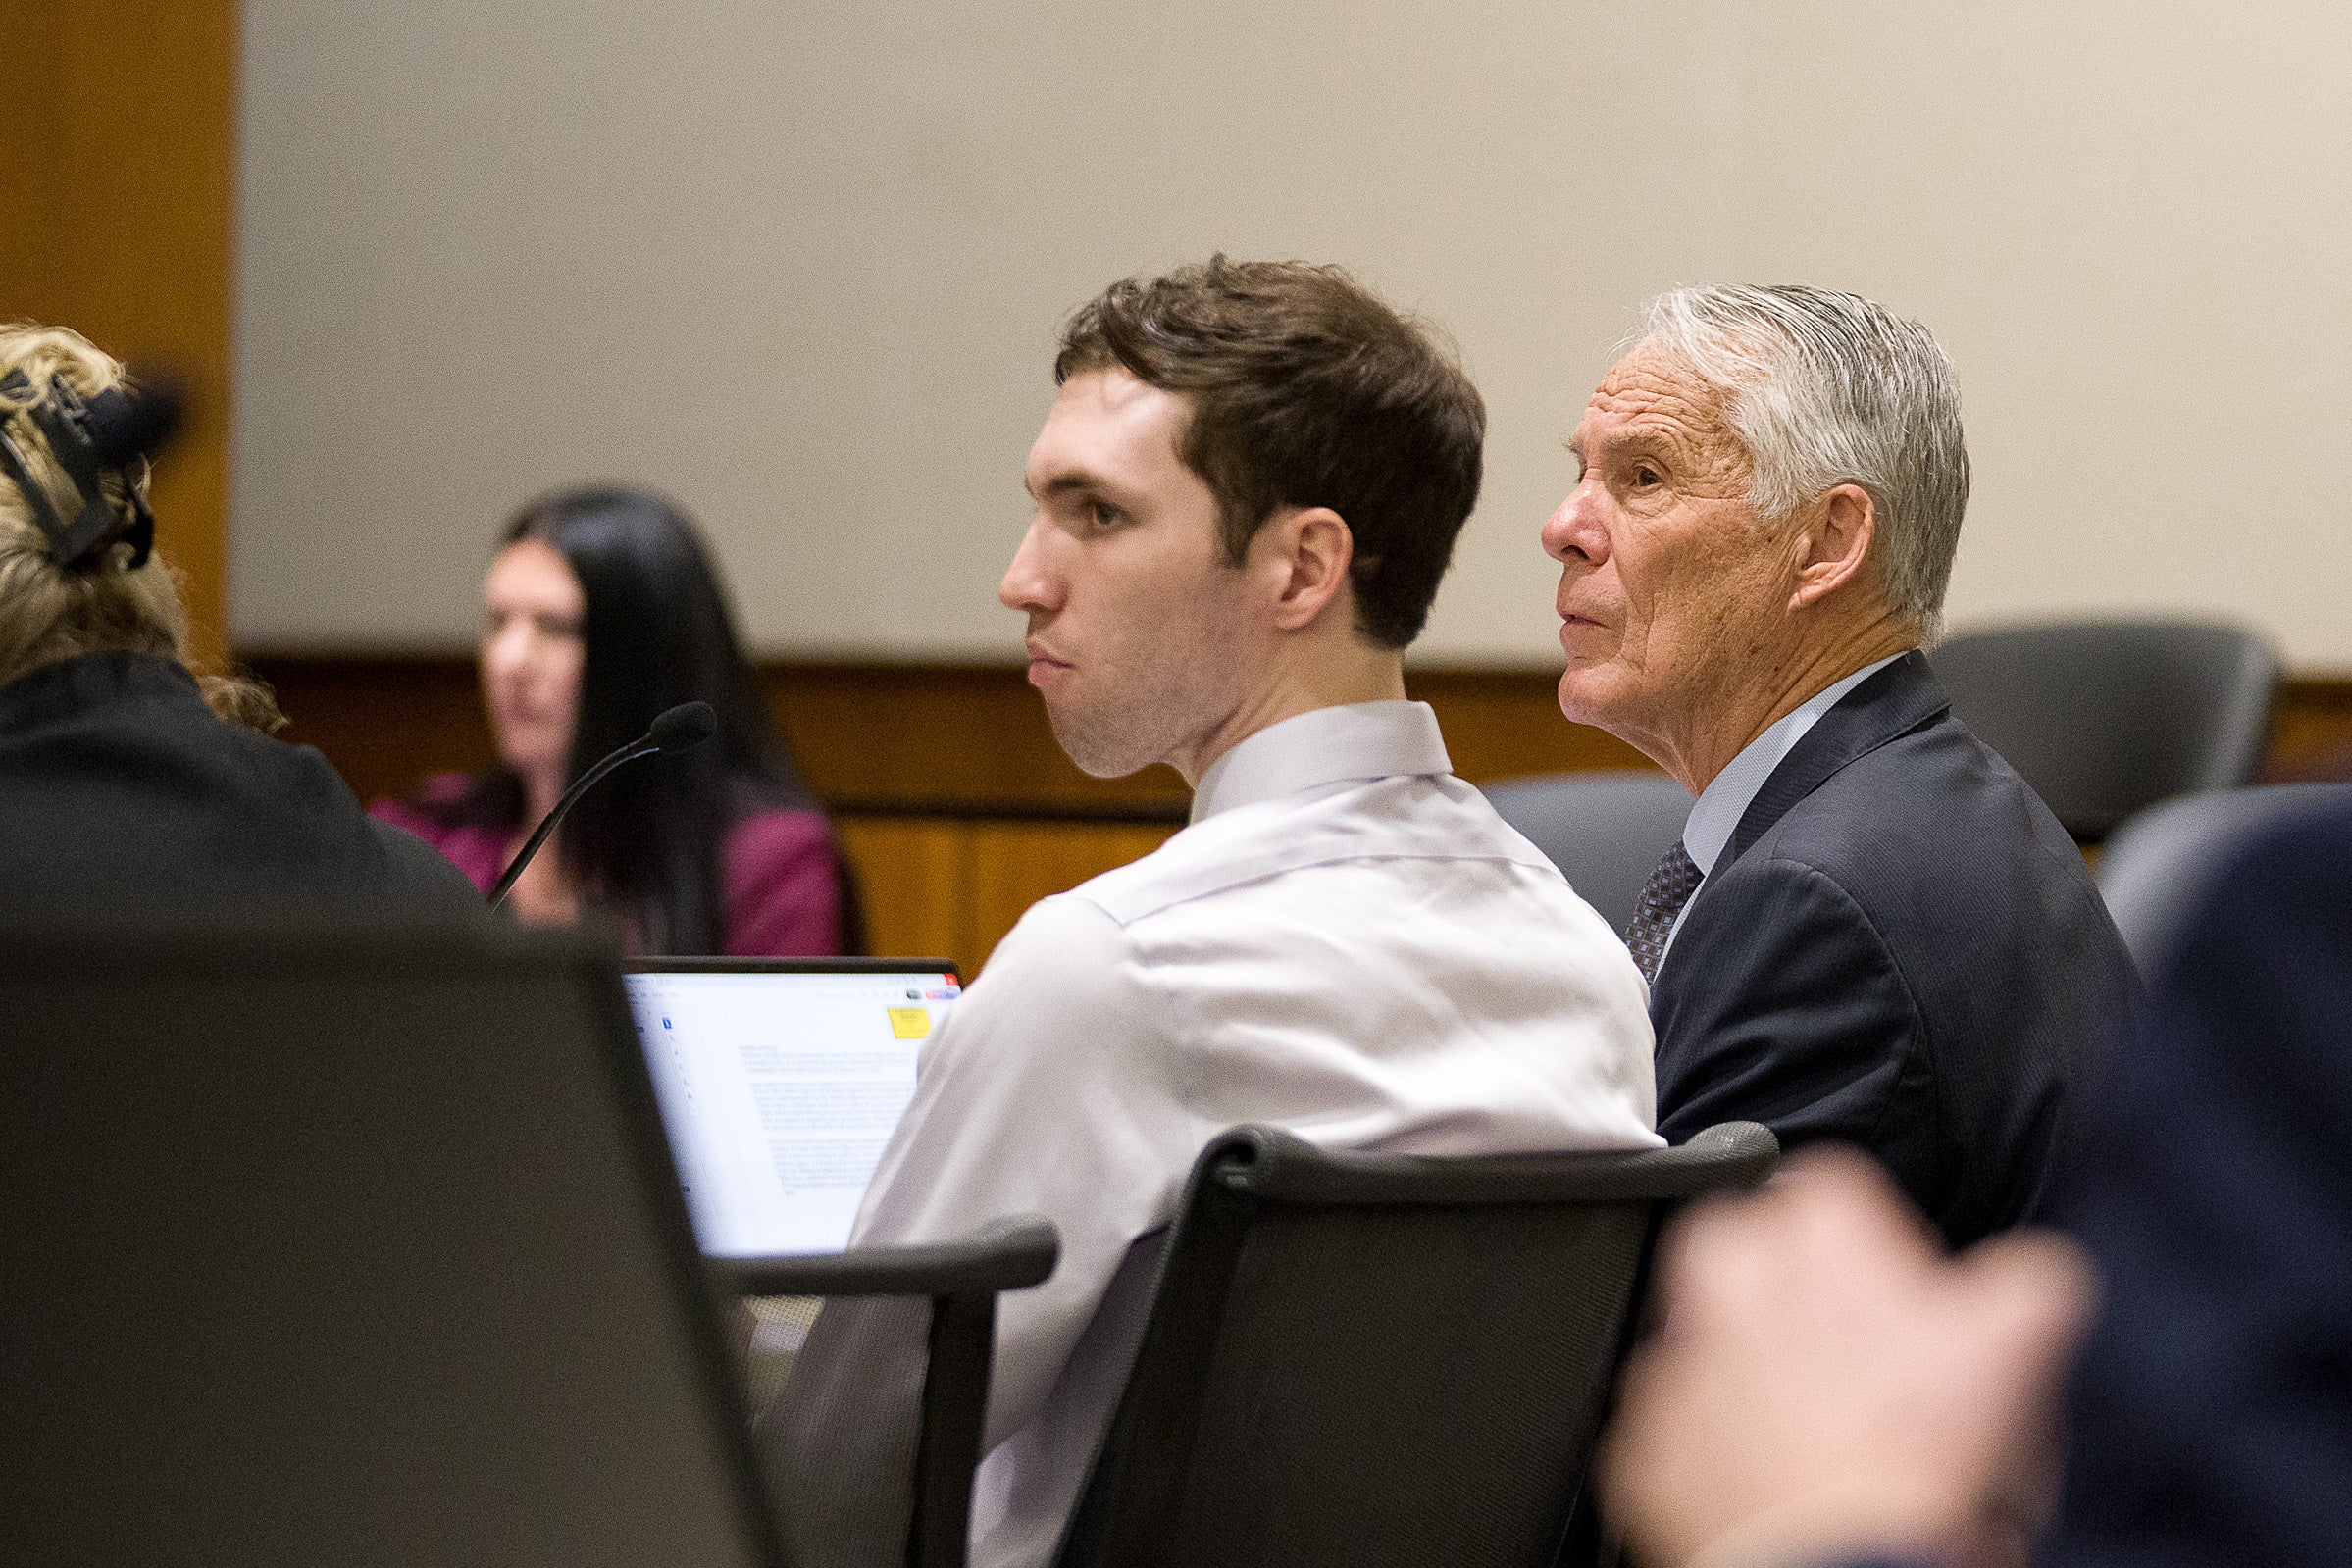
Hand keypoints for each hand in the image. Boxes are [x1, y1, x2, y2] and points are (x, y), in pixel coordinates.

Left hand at [1599, 1148, 2096, 1567]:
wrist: (1837, 1567)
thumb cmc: (1914, 1461)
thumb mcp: (2013, 1350)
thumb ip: (2029, 1285)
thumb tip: (2036, 1277)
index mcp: (1819, 1243)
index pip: (1832, 1180)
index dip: (1868, 1225)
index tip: (1889, 1269)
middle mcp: (1734, 1287)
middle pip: (1737, 1234)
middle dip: (1774, 1268)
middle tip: (1827, 1324)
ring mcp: (1682, 1365)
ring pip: (1695, 1328)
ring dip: (1738, 1353)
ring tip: (1800, 1405)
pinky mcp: (1653, 1441)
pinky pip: (1674, 1422)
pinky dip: (1711, 1439)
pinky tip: (1763, 1467)